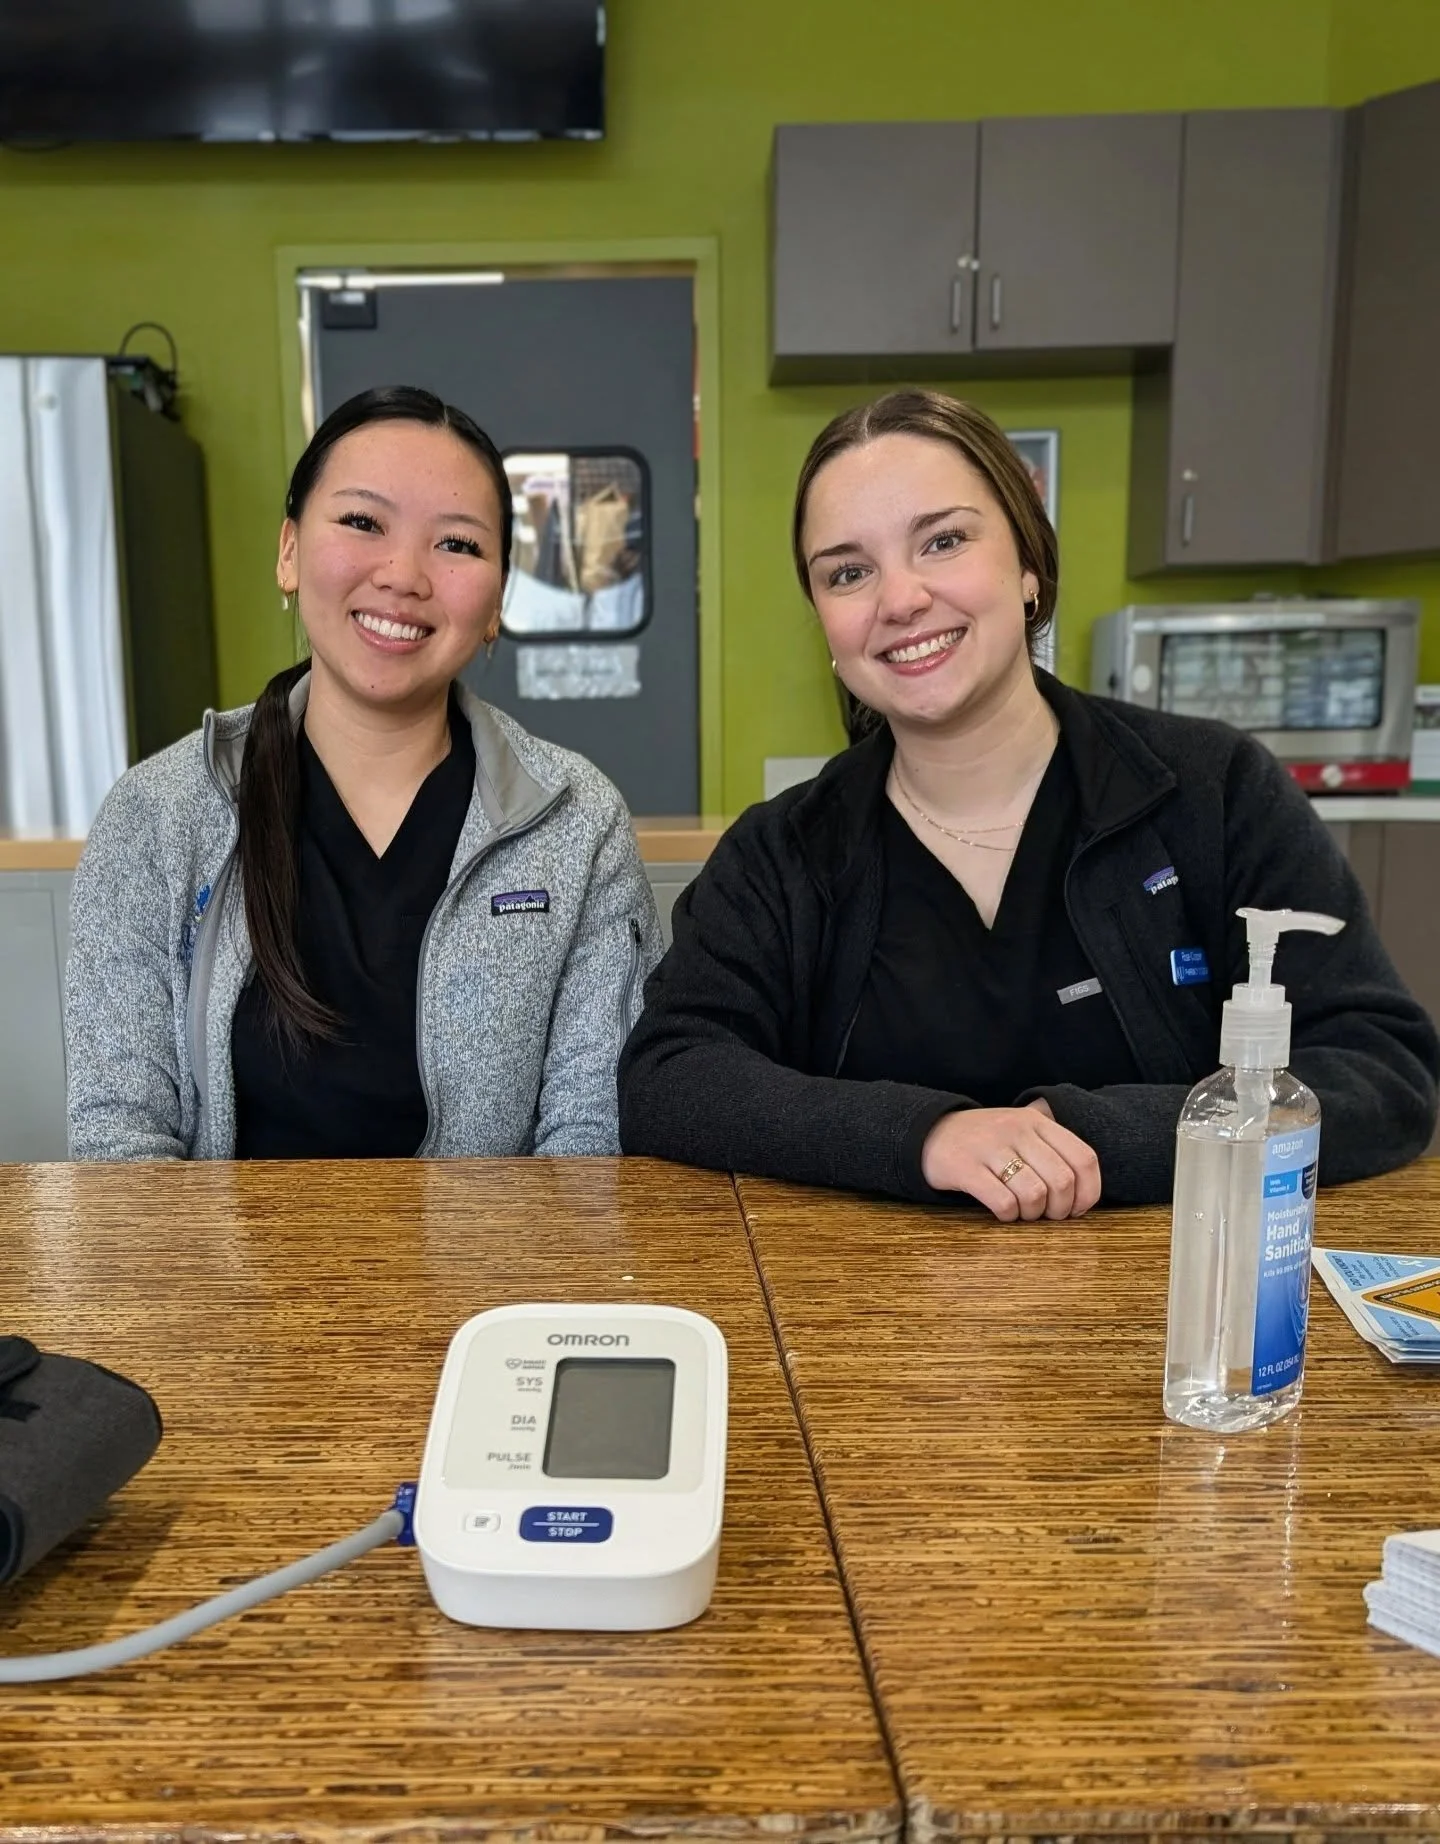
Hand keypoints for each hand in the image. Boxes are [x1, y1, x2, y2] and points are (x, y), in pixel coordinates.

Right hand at [920, 1106, 1100, 1221]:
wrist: (930, 1132)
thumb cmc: (986, 1140)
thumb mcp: (1021, 1130)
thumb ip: (1053, 1148)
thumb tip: (1085, 1191)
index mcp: (1036, 1121)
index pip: (1083, 1158)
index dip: (1088, 1192)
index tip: (1077, 1209)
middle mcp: (1016, 1130)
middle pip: (1062, 1181)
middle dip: (1060, 1210)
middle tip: (1047, 1215)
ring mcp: (990, 1147)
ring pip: (1035, 1194)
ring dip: (1034, 1215)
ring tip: (1023, 1213)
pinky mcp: (966, 1168)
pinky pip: (1003, 1202)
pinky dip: (1009, 1216)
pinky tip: (1003, 1213)